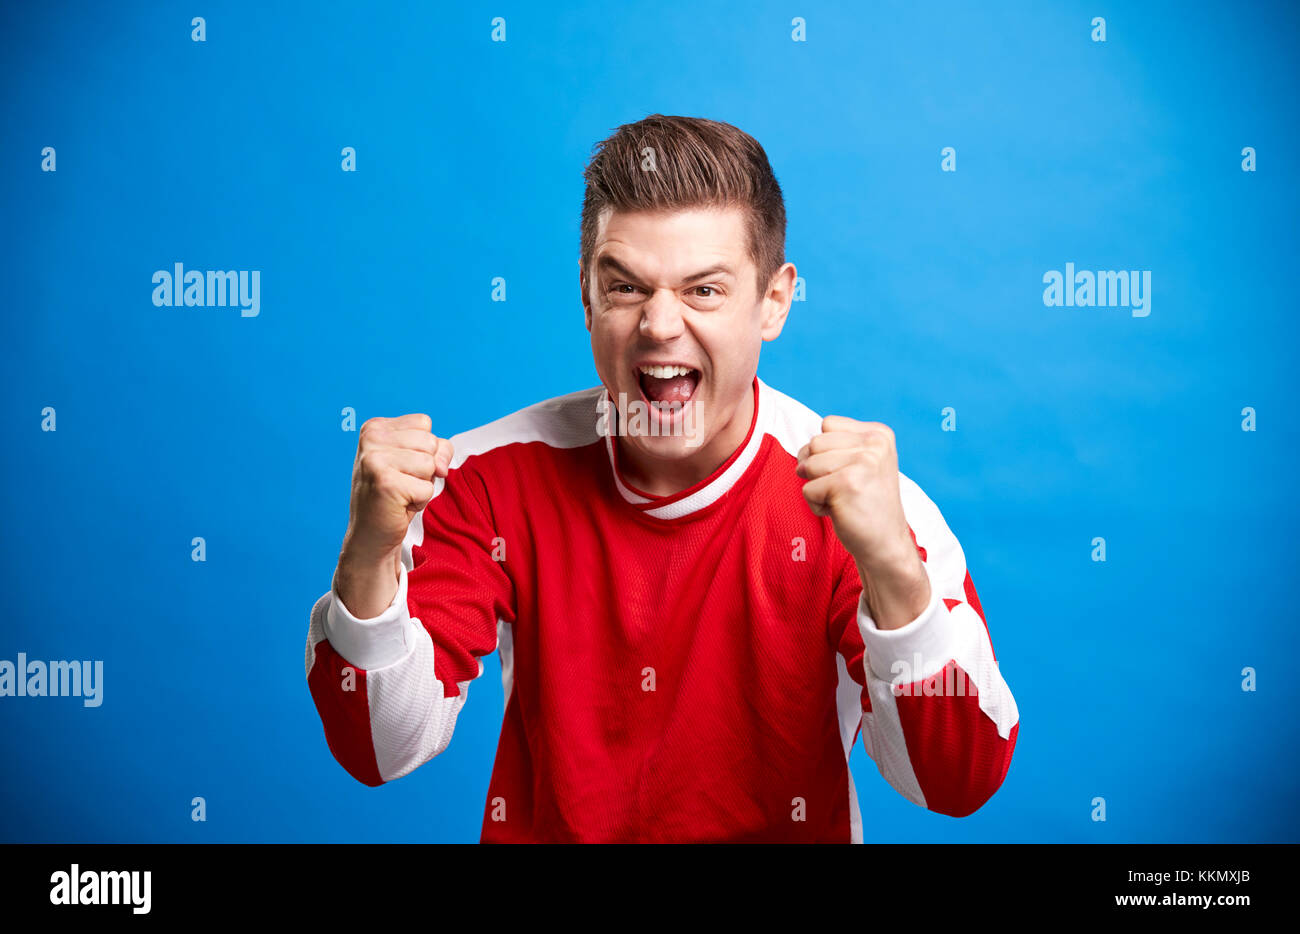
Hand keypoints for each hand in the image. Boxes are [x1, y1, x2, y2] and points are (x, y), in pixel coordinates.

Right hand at [335, 414, 452, 617]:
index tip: (402, 467)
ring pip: (431, 464)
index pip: (424, 423)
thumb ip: (438, 449)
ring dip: (423, 485)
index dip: (424, 449)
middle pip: (430, 442)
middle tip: (402, 483)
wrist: (371, 535)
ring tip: (401, 493)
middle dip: (426, 468)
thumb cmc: (395, 496)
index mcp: (374, 427)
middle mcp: (371, 438)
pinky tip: (399, 505)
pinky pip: (428, 487)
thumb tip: (441, 464)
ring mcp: (375, 460)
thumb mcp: (417, 462)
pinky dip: (420, 501)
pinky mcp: (385, 483)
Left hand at [796, 416, 929, 628]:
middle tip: (844, 490)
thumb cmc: (865, 504)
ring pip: (807, 465)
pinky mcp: (847, 484)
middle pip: (814, 443)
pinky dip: (816, 506)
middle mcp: (875, 444)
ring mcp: (863, 462)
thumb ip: (837, 445)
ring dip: (817, 488)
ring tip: (843, 500)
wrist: (885, 543)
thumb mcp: (862, 463)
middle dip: (817, 470)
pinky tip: (841, 512)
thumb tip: (801, 452)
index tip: (849, 474)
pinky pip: (807, 489)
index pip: (827, 425)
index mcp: (879, 434)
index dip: (825, 452)